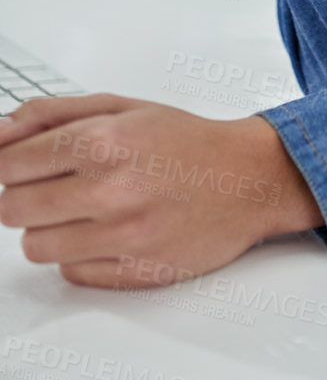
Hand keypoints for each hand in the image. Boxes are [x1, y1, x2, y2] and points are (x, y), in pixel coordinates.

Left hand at [0, 94, 321, 288]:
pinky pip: (70, 273)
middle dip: (23, 197)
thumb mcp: (121, 106)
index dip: (10, 165)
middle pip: (12, 209)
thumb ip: (53, 114)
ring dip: (49, 229)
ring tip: (82, 210)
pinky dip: (79, 255)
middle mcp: (111, 189)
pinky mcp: (136, 272)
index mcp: (104, 140)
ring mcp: (124, 236)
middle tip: (54, 187)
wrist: (248, 178)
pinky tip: (107, 232)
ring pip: (35, 246)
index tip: (22, 165)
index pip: (9, 165)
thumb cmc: (185, 141)